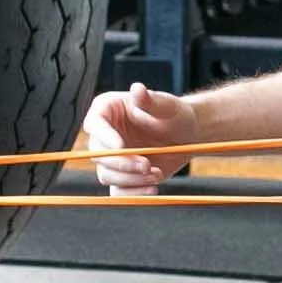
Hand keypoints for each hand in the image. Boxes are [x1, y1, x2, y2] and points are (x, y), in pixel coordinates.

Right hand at [79, 83, 198, 195]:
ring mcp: (111, 158)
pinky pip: (118, 192)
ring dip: (130, 179)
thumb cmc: (174, 114)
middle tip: (146, 165)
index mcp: (106, 111)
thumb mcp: (166, 105)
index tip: (122, 146)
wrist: (187, 136)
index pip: (94, 125)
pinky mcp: (122, 177)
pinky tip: (153, 189)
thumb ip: (150, 100)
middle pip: (98, 155)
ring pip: (107, 175)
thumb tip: (137, 89)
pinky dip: (134, 194)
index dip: (104, 137)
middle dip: (121, 163)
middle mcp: (103, 136)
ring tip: (156, 174)